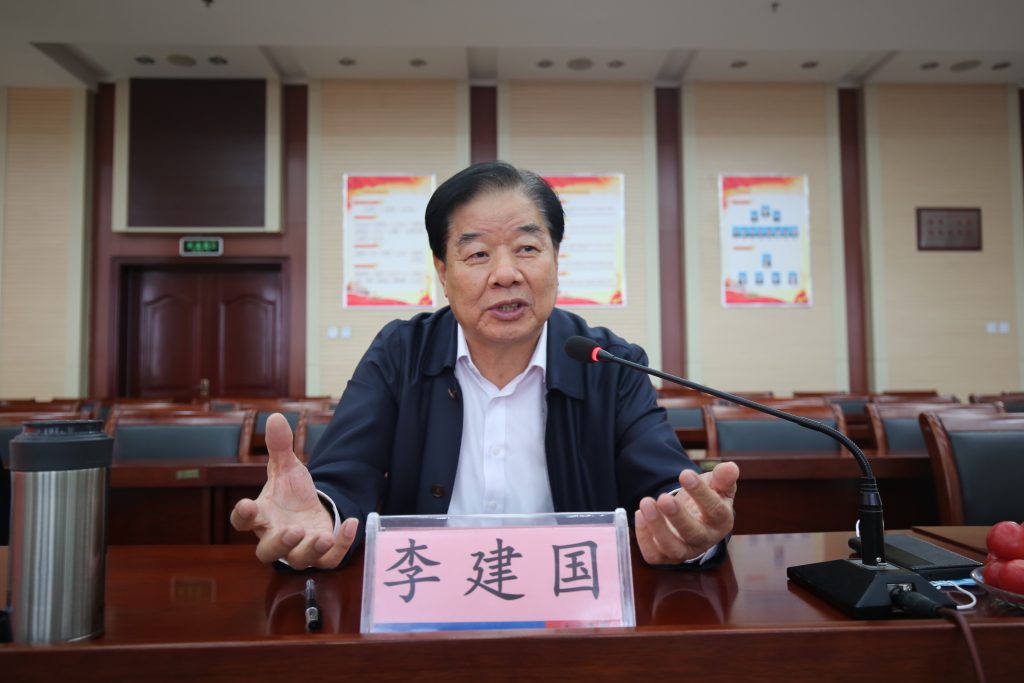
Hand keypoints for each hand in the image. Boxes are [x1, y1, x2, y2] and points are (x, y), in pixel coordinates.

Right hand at [230, 413, 357, 567]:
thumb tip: (275, 418)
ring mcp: (299, 549)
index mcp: (262, 516)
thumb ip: (280, 447)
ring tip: (323, 537)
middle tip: (293, 531)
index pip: (243, 521)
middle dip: (280, 543)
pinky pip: (330, 560)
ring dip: (310, 550)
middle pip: (268, 552)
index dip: (243, 516)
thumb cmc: (291, 493)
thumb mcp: (287, 468)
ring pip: (299, 560)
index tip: (247, 506)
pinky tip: (352, 523)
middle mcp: (276, 537)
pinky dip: (342, 545)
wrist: (311, 511)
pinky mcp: (321, 555)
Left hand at [634, 461, 738, 564]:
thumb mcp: (718, 484)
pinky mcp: (666, 556)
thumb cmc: (709, 496)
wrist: (694, 514)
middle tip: (664, 498)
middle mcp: (705, 540)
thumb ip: (723, 477)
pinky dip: (644, 538)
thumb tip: (730, 468)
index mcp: (721, 521)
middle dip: (677, 517)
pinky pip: (654, 555)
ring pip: (672, 548)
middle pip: (693, 533)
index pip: (714, 510)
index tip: (685, 474)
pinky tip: (639, 514)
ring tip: (646, 503)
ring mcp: (685, 550)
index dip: (700, 493)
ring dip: (657, 527)